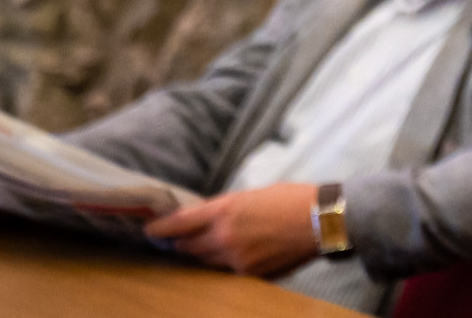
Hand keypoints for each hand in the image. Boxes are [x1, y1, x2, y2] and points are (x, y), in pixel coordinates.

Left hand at [145, 183, 319, 275]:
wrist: (321, 220)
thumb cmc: (290, 200)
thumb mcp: (251, 195)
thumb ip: (225, 208)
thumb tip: (205, 218)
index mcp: (224, 211)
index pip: (179, 224)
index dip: (161, 229)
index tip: (150, 230)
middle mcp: (225, 238)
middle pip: (188, 247)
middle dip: (183, 243)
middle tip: (178, 240)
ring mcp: (237, 260)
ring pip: (206, 261)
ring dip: (204, 254)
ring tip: (210, 246)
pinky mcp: (251, 274)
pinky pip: (228, 271)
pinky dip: (227, 263)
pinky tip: (236, 254)